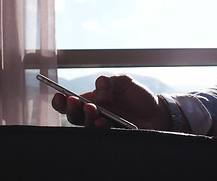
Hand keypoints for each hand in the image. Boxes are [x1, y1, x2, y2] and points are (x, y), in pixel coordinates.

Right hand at [52, 75, 171, 129]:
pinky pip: (103, 135)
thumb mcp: (123, 81)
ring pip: (86, 127)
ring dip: (87, 118)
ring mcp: (104, 128)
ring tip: (93, 109)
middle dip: (71, 109)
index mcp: (92, 101)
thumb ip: (109, 81)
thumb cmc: (138, 96)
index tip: (59, 96)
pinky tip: (104, 120)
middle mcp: (95, 116)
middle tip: (75, 101)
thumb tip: (99, 92)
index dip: (61, 102)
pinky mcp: (114, 136)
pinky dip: (101, 127)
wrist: (157, 111)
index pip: (70, 103)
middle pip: (74, 117)